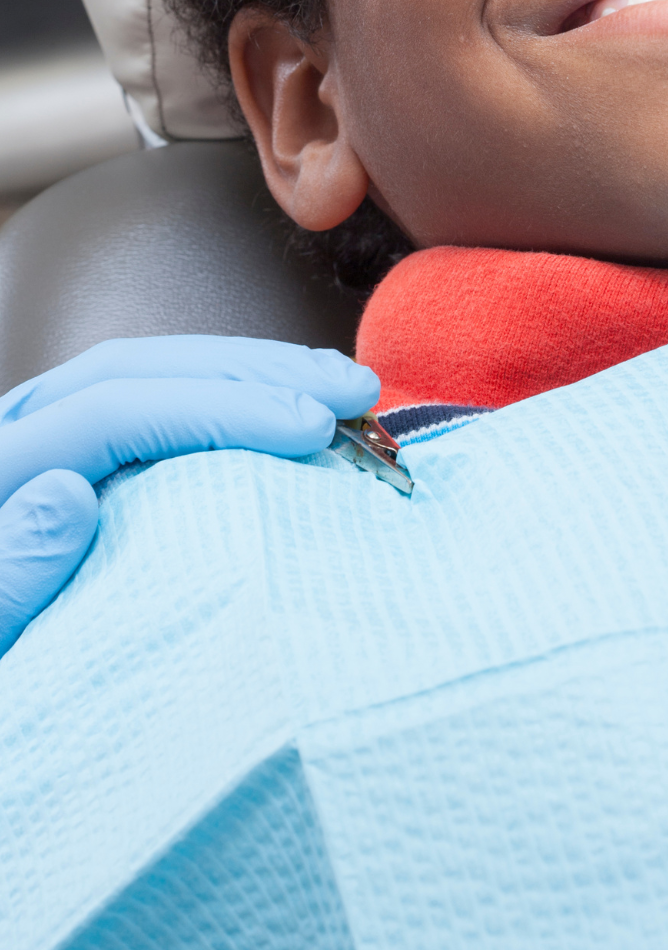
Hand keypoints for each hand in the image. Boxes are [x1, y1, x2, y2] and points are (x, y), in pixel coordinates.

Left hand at [0, 335, 378, 657]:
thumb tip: (67, 492)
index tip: (312, 431)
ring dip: (251, 372)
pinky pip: (151, 402)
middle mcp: (17, 435)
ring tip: (342, 391)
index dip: (217, 409)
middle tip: (351, 394)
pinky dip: (227, 398)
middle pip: (137, 369)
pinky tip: (286, 411)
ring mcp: (43, 439)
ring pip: (148, 372)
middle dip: (253, 373)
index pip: (111, 410)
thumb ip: (12, 580)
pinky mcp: (71, 456)